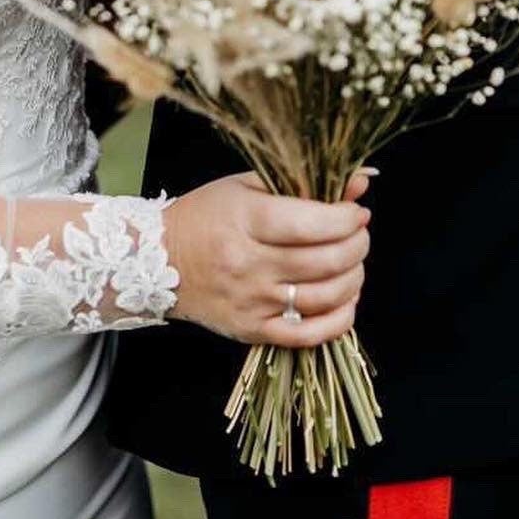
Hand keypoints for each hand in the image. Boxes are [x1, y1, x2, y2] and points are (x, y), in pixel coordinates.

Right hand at [163, 171, 372, 347]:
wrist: (159, 259)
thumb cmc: (206, 215)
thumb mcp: (246, 186)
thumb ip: (302, 183)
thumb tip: (360, 184)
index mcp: (245, 219)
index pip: (311, 223)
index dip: (346, 219)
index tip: (356, 211)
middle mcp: (248, 263)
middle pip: (324, 261)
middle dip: (356, 245)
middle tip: (359, 233)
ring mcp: (251, 301)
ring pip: (324, 298)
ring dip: (353, 278)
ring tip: (353, 262)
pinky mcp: (252, 331)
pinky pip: (309, 335)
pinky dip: (339, 319)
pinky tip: (344, 299)